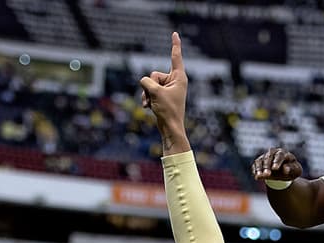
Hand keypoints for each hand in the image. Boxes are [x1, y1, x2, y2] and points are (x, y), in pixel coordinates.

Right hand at [139, 32, 188, 151]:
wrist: (170, 128)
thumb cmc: (168, 111)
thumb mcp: (155, 92)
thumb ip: (147, 81)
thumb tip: (144, 82)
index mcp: (179, 77)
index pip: (176, 56)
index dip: (175, 44)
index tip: (175, 33)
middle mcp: (175, 81)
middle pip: (154, 74)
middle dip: (150, 86)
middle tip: (156, 98)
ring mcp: (168, 88)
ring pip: (150, 83)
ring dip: (147, 94)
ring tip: (152, 104)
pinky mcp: (162, 95)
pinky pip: (149, 91)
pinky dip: (147, 98)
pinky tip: (149, 107)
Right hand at [251, 147, 303, 183]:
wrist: (284, 173)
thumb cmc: (291, 171)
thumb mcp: (296, 171)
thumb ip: (292, 169)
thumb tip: (285, 169)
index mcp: (283, 153)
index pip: (280, 155)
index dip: (277, 161)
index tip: (275, 169)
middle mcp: (273, 152)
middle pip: (268, 157)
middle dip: (267, 166)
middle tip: (267, 175)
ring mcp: (265, 156)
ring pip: (260, 160)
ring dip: (259, 169)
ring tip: (259, 177)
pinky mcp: (259, 162)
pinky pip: (255, 165)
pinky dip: (255, 170)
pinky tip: (256, 177)